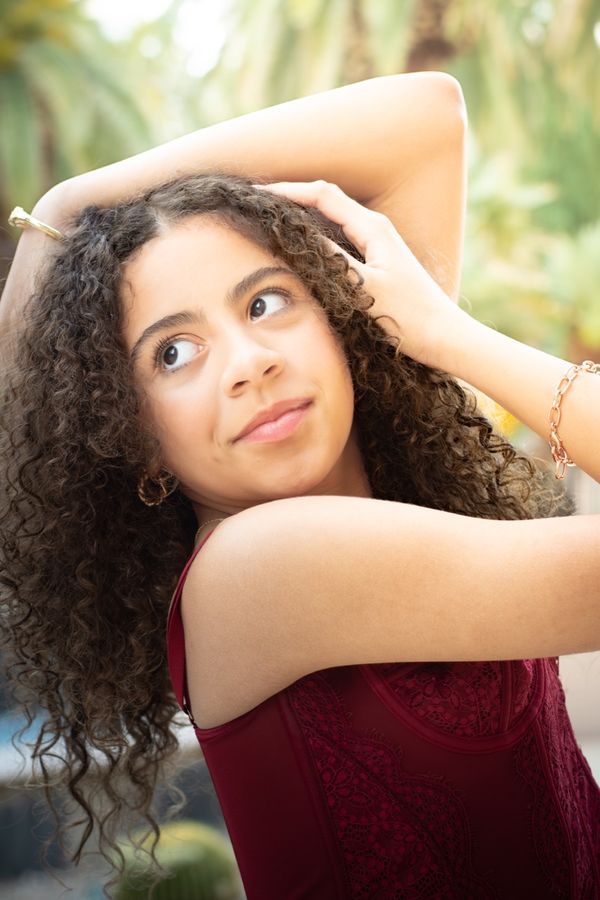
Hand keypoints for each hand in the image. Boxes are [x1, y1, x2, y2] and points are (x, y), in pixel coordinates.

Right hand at [256, 179, 466, 368]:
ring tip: (274, 215)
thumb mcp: (364, 288)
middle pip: (327, 199)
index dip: (289, 190)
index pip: (323, 195)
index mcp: (374, 228)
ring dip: (305, 211)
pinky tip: (304, 243)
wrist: (444, 336)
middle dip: (293, 195)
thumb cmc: (409, 316)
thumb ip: (331, 259)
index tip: (260, 192)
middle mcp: (377, 228)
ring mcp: (379, 243)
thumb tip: (296, 233)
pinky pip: (341, 235)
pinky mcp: (379, 260)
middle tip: (260, 201)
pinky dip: (318, 231)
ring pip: (334, 217)